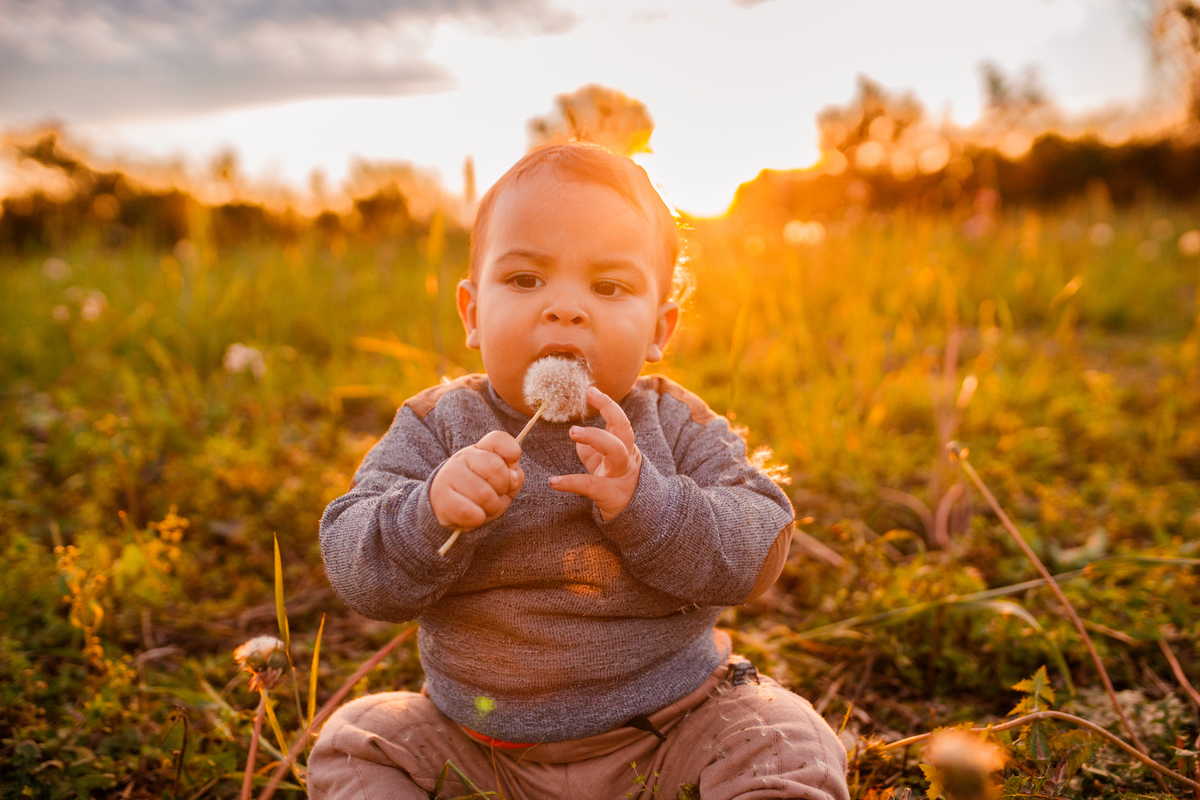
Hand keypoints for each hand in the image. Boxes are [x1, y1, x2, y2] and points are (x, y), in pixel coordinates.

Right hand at [430, 430, 524, 529]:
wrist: (447, 507)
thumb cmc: (481, 493)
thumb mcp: (502, 482)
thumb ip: (514, 476)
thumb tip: (513, 478)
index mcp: (481, 449)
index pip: (499, 439)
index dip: (512, 454)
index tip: (510, 471)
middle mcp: (463, 457)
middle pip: (496, 467)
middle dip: (503, 488)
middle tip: (496, 495)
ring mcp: (450, 475)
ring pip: (484, 494)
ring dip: (491, 507)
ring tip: (484, 507)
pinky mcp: (442, 499)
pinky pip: (469, 512)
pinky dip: (477, 519)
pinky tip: (473, 516)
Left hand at [550, 386, 640, 520]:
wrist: (641, 518)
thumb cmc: (618, 485)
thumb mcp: (606, 465)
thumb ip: (593, 450)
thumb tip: (578, 439)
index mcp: (625, 447)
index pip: (620, 422)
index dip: (608, 405)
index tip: (591, 390)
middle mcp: (627, 458)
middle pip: (624, 431)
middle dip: (609, 413)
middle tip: (589, 397)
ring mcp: (622, 476)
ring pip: (616, 453)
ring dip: (595, 438)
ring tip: (572, 432)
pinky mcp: (611, 496)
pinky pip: (591, 485)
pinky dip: (570, 482)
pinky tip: (553, 482)